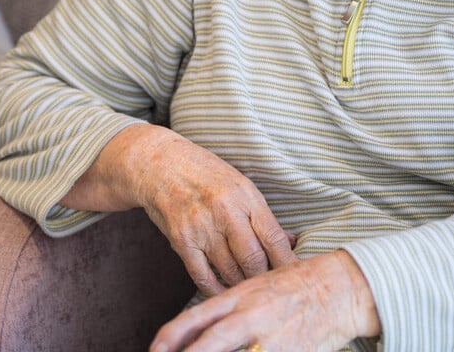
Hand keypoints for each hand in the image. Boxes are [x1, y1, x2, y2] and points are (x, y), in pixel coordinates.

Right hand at [64, 125, 296, 295]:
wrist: (158, 162)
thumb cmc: (204, 173)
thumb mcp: (238, 185)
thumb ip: (262, 216)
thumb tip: (290, 243)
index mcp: (245, 195)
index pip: (273, 238)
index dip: (287, 263)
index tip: (295, 278)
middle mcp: (224, 211)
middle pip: (254, 260)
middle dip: (264, 278)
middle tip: (270, 287)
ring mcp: (201, 226)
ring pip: (230, 272)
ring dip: (241, 284)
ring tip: (249, 289)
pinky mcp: (181, 239)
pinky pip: (203, 276)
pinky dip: (215, 289)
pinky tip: (223, 291)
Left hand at [150, 250, 381, 351]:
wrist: (339, 287)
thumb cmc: (294, 285)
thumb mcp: (254, 286)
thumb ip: (228, 307)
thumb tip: (199, 326)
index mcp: (238, 296)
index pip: (196, 316)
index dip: (171, 335)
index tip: (154, 350)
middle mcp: (251, 316)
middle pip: (211, 341)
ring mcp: (272, 337)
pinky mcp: (292, 351)